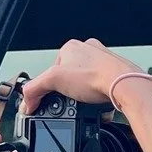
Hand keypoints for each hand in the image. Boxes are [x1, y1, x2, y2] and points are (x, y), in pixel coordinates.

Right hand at [19, 39, 146, 112]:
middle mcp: (89, 51)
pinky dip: (98, 100)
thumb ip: (35, 89)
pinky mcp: (115, 74)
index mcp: (71, 47)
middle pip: (70, 78)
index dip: (51, 86)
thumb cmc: (96, 75)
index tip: (52, 98)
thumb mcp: (54, 80)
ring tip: (87, 103)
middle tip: (72, 102)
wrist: (125, 85)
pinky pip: (101, 89)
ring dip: (85, 96)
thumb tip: (26, 102)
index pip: (52, 69)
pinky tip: (98, 104)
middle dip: (70, 92)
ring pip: (86, 84)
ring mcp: (103, 62)